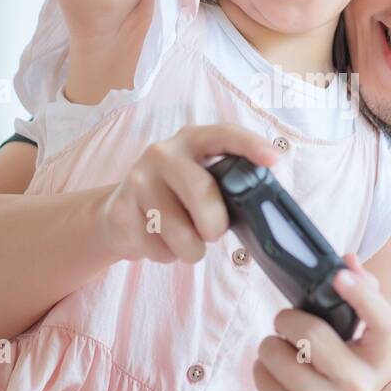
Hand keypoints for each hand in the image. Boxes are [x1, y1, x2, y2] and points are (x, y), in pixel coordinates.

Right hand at [97, 123, 277, 263]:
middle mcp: (162, 154)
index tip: (273, 159)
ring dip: (191, 250)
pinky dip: (166, 255)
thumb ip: (225, 184)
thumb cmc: (175, 199)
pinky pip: (156, 248)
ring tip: (186, 242)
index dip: (250, 145)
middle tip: (213, 234)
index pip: (223, 134)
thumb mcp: (199, 180)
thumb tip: (260, 209)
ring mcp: (137, 181)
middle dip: (214, 225)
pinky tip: (158, 241)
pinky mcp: (119, 211)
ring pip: (179, 231)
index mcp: (191, 141)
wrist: (117, 214)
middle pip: (200, 192)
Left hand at [252, 253, 390, 390]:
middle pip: (311, 332)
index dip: (364, 294)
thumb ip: (361, 299)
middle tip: (286, 323)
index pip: (382, 322)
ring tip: (284, 356)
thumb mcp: (360, 346)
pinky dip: (262, 369)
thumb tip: (349, 259)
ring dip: (271, 346)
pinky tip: (277, 380)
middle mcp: (357, 385)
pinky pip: (260, 374)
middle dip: (287, 319)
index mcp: (378, 360)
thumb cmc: (345, 378)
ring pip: (276, 351)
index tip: (341, 273)